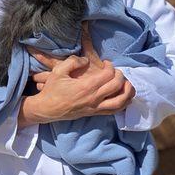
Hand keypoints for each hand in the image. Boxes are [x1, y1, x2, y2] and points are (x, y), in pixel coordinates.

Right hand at [18, 22, 134, 126]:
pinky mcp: (94, 114)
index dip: (110, 66)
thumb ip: (73, 62)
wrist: (47, 109)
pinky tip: (123, 98)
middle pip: (117, 86)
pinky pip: (114, 111)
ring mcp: (95, 108)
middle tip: (116, 71)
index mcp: (86, 87)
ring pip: (120, 102)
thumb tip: (85, 60)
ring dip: (127, 92)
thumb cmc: (52, 90)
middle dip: (121, 76)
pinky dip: (123, 104)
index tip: (106, 62)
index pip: (108, 75)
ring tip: (127, 84)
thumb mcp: (58, 71)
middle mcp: (94, 98)